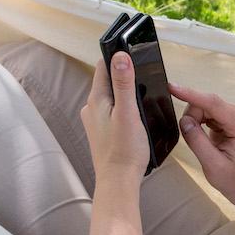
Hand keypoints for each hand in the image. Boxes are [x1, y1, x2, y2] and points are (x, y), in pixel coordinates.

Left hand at [81, 52, 149, 179]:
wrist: (118, 181)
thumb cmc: (124, 151)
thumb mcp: (128, 113)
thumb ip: (124, 83)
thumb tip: (120, 56)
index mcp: (96, 100)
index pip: (103, 66)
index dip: (117, 57)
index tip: (132, 52)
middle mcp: (91, 108)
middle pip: (107, 81)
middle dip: (124, 77)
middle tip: (143, 78)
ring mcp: (95, 121)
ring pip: (110, 97)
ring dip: (124, 94)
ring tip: (141, 100)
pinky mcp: (102, 132)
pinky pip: (112, 111)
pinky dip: (122, 109)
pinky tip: (134, 118)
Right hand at [168, 83, 234, 199]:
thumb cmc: (231, 177)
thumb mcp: (212, 165)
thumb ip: (197, 142)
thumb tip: (185, 121)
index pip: (213, 104)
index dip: (191, 95)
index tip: (173, 88)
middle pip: (206, 103)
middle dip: (192, 117)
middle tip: (193, 140)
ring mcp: (234, 113)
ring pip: (203, 105)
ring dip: (195, 120)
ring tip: (201, 142)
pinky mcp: (227, 116)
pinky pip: (205, 110)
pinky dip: (198, 121)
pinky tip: (204, 136)